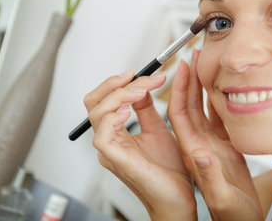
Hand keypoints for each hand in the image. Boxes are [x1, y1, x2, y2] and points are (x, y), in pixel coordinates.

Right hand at [86, 71, 196, 219]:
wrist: (177, 199)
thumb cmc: (169, 171)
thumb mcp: (158, 129)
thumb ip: (146, 108)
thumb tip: (141, 85)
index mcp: (117, 131)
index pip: (104, 99)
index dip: (120, 82)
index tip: (144, 73)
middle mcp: (109, 139)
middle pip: (94, 102)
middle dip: (114, 83)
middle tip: (136, 77)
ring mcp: (110, 150)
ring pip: (97, 113)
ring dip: (119, 95)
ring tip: (140, 91)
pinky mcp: (115, 160)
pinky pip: (102, 135)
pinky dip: (114, 117)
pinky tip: (130, 111)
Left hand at [167, 50, 262, 220]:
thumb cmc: (231, 213)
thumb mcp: (222, 196)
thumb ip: (210, 175)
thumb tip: (200, 154)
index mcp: (193, 152)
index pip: (178, 114)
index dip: (178, 89)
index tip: (178, 68)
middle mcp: (198, 144)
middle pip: (188, 105)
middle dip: (187, 79)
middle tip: (191, 56)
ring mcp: (210, 144)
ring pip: (201, 108)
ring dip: (200, 85)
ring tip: (203, 63)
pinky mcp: (223, 147)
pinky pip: (217, 117)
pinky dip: (217, 99)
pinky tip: (221, 85)